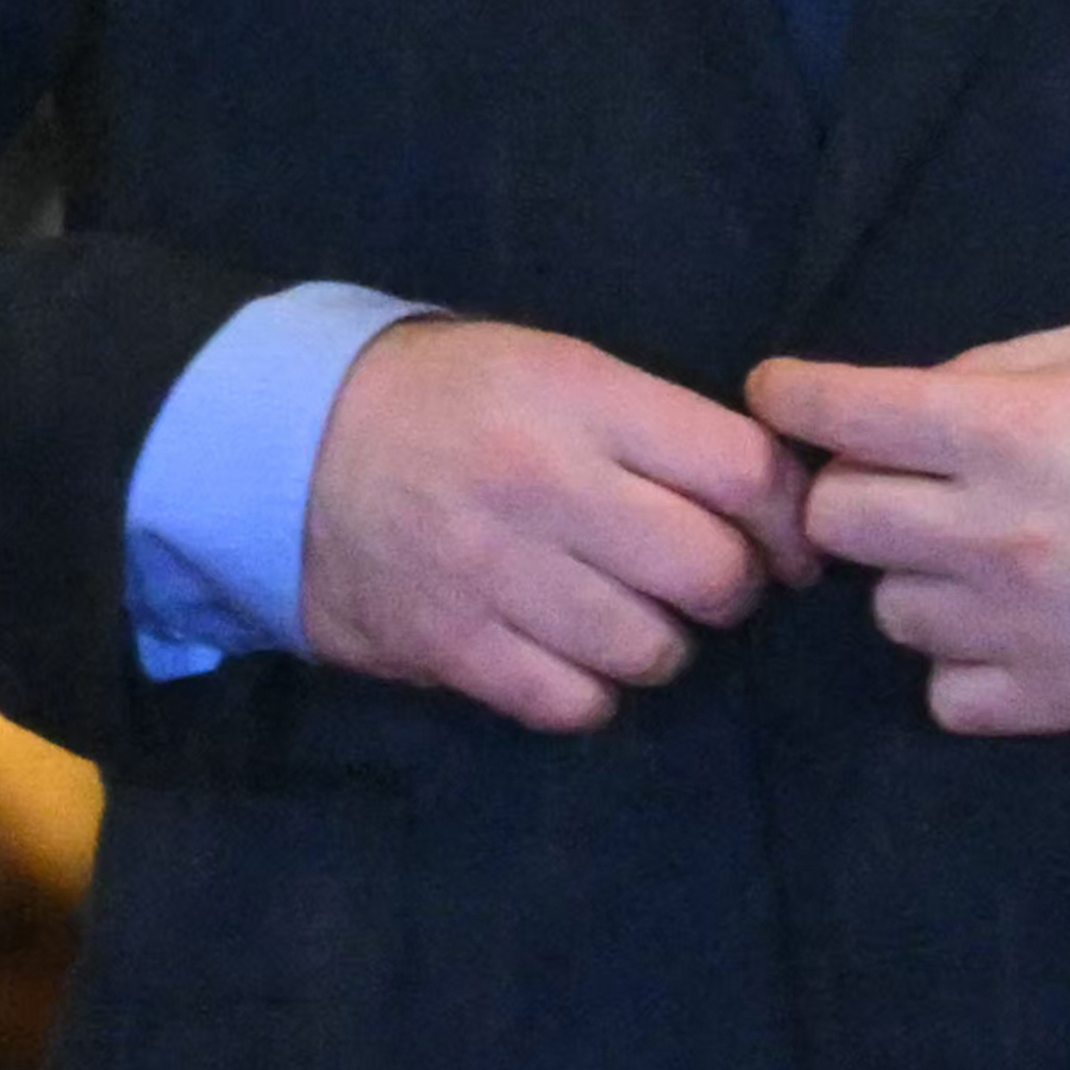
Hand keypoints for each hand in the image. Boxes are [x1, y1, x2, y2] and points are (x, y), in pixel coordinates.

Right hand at [298, 316, 813, 732]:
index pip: (743, 472)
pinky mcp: (452, 647)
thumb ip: (657, 424)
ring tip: (626, 612)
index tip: (786, 538)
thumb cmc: (444, 399)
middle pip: (711, 574)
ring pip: (652, 650)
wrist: (281, 443)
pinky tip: (567, 651)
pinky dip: (590, 689)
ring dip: (658, 642)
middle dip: (729, 586)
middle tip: (703, 579)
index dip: (788, 517)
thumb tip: (778, 501)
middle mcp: (541, 484)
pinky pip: (575, 703)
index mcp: (577, 398)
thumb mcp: (552, 366)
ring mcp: (493, 574)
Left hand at [748, 312, 1069, 735]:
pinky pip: (945, 692)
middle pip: (838, 521)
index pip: (843, 415)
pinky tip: (1008, 628)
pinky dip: (962, 662)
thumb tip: (902, 404)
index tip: (782, 395)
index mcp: (1009, 431)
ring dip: (916, 580)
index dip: (796, 398)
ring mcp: (1024, 625)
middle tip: (904, 483)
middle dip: (859, 492)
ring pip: (888, 611)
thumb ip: (993, 369)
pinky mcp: (1057, 698)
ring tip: (982, 559)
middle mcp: (999, 532)